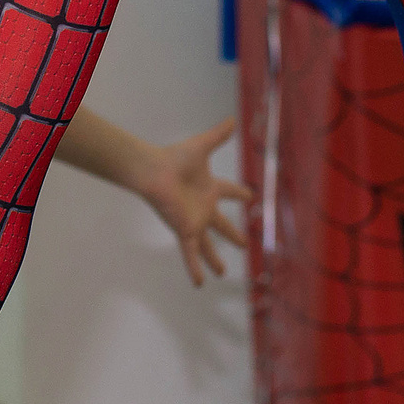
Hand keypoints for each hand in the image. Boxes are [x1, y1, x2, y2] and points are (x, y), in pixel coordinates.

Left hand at [136, 117, 252, 284]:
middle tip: (244, 244)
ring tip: (222, 273)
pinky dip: (195, 268)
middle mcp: (203, 208)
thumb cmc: (174, 158)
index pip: (228, 191)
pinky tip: (200, 283)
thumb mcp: (202, 146)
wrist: (153, 172)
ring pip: (208, 245)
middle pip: (222, 225)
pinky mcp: (186, 230)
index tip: (250, 196)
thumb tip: (233, 119)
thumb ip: (218, 135)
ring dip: (215, 259)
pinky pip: (192, 253)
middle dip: (233, 234)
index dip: (239, 194)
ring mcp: (194, 221)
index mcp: (209, 189)